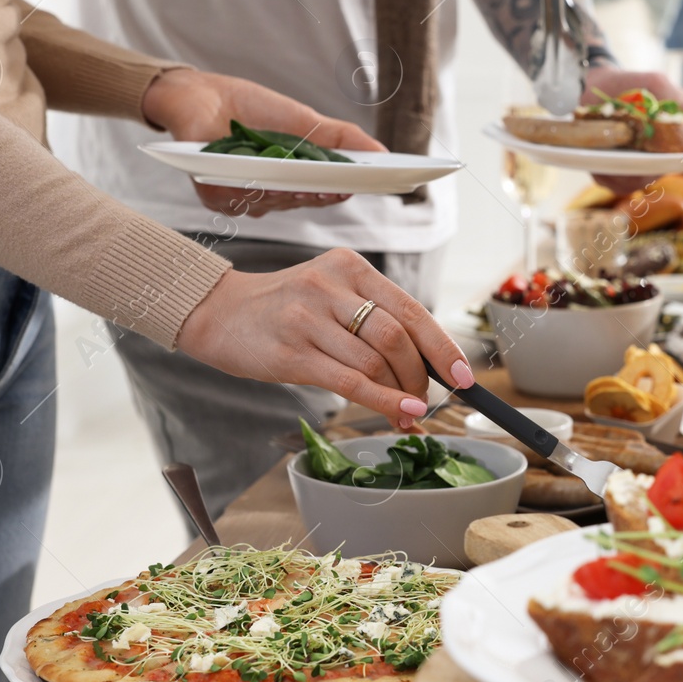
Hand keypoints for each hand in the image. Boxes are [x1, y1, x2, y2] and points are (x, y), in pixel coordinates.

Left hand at [142, 69, 384, 216]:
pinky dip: (251, 187)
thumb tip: (383, 153)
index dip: (341, 192)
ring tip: (303, 180)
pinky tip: (261, 177)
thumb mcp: (304, 120)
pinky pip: (237, 199)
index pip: (322, 194)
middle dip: (319, 194)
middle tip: (339, 186)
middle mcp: (269, 194)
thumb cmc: (251, 107)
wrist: (200, 95)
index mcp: (292, 180)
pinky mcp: (213, 193)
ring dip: (286, 191)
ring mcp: (241, 197)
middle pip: (300, 201)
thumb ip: (341, 138)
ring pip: (271, 203)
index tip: (362, 186)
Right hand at [177, 248, 473, 425]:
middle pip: (397, 337)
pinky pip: (349, 382)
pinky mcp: (291, 352)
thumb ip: (373, 322)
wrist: (219, 313)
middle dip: (420, 376)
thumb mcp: (330, 297)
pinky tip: (399, 414)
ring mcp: (308, 318)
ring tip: (408, 413)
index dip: (442, 346)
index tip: (464, 375)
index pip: (410, 309)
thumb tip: (427, 368)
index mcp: (349, 268)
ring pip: (375, 361)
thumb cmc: (283, 310)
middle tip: (426, 400)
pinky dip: (383, 401)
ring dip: (400, 394)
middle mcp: (330, 287)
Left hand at [580, 66, 682, 193]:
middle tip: (659, 155)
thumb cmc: (631, 87)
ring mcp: (631, 170)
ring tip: (631, 153)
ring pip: (641, 180)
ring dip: (637, 170)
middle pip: (666, 172)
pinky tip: (611, 160)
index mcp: (673, 142)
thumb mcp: (658, 88)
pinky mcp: (607, 175)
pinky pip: (615, 181)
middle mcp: (654, 160)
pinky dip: (614, 172)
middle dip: (664, 166)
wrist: (589, 84)